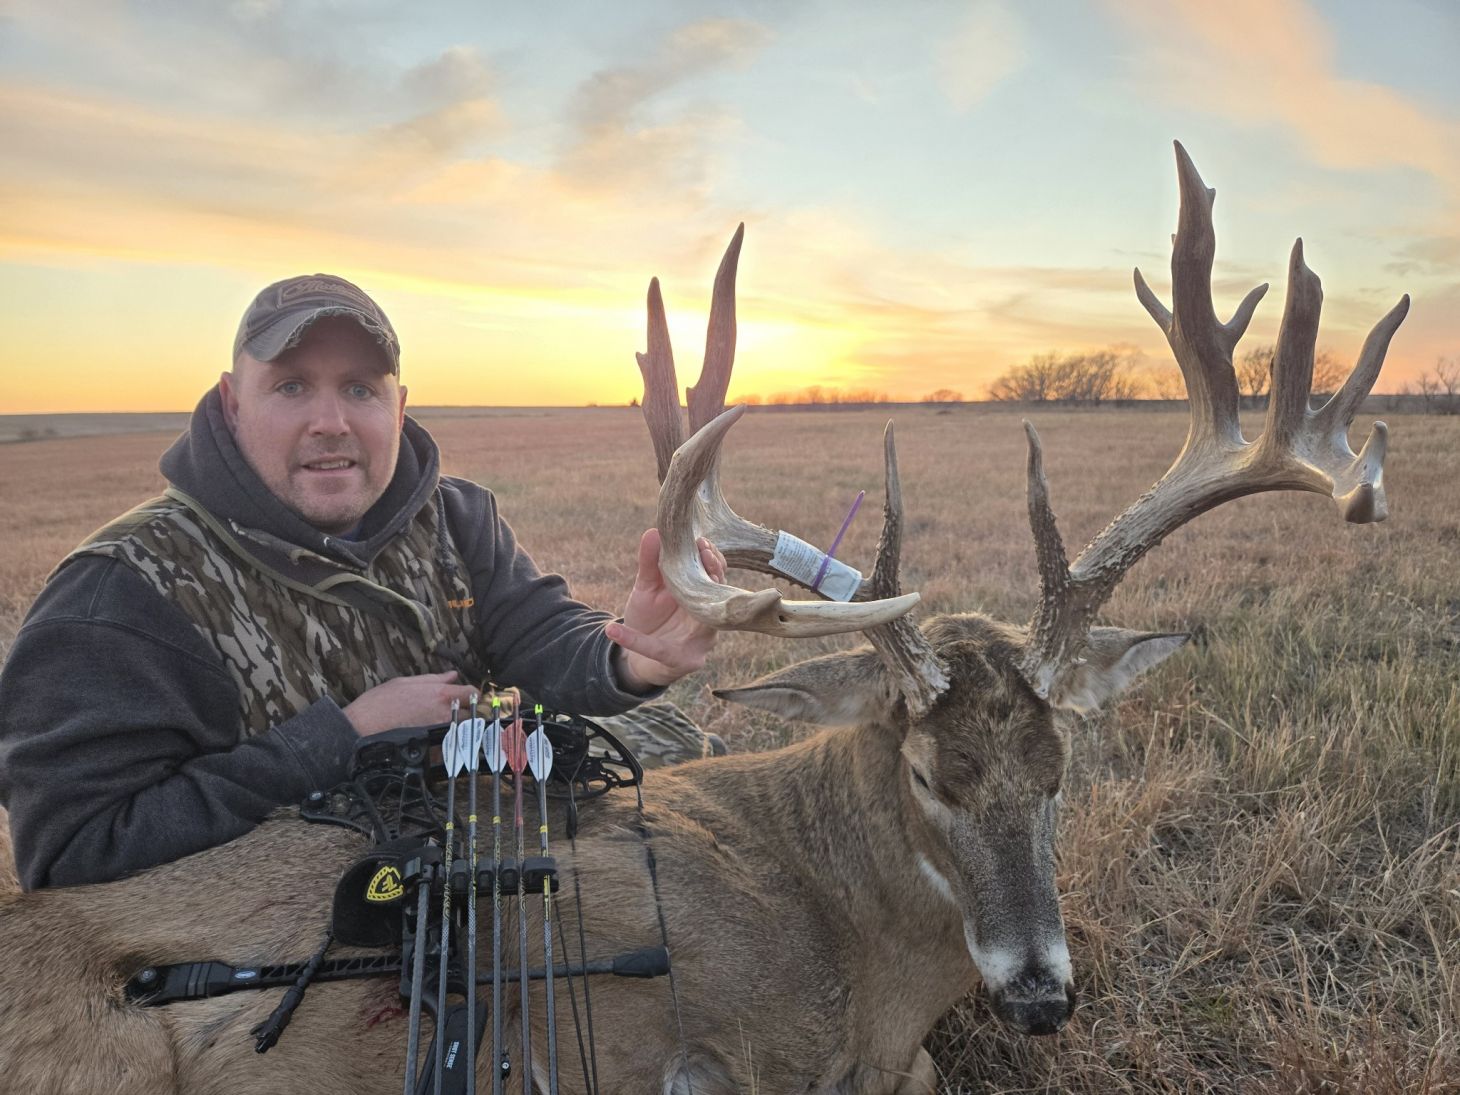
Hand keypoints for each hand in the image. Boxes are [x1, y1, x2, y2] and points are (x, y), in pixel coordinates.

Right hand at [341, 670, 479, 736]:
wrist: (361, 728)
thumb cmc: (380, 702)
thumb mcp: (405, 682)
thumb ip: (433, 679)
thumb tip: (452, 675)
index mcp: (440, 694)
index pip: (471, 692)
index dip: (471, 694)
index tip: (466, 697)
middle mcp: (444, 713)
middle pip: (470, 714)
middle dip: (466, 713)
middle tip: (456, 713)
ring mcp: (439, 732)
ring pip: (461, 730)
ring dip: (457, 728)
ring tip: (444, 726)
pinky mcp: (432, 748)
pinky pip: (447, 746)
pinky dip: (445, 743)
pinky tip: (434, 740)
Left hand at [606, 529, 725, 691]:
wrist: (640, 659)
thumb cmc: (650, 618)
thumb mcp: (646, 588)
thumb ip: (651, 563)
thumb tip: (654, 531)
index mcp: (702, 595)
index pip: (717, 573)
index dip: (714, 558)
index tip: (702, 541)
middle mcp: (708, 617)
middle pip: (719, 593)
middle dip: (714, 573)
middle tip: (703, 553)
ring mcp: (701, 640)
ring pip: (703, 622)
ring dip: (693, 604)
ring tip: (674, 589)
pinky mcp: (684, 661)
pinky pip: (659, 649)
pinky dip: (634, 640)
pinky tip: (612, 630)